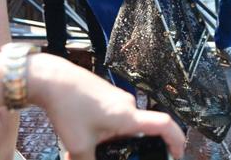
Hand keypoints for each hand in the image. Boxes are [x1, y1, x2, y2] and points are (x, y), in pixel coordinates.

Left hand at [29, 55, 185, 159]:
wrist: (53, 79)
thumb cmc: (68, 106)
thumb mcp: (78, 145)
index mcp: (128, 117)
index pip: (165, 126)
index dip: (177, 141)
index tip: (177, 154)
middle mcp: (128, 104)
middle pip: (143, 130)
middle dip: (134, 148)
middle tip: (124, 157)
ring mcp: (118, 97)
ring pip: (126, 124)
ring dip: (116, 139)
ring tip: (94, 147)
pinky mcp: (108, 94)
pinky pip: (116, 115)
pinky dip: (108, 129)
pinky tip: (87, 134)